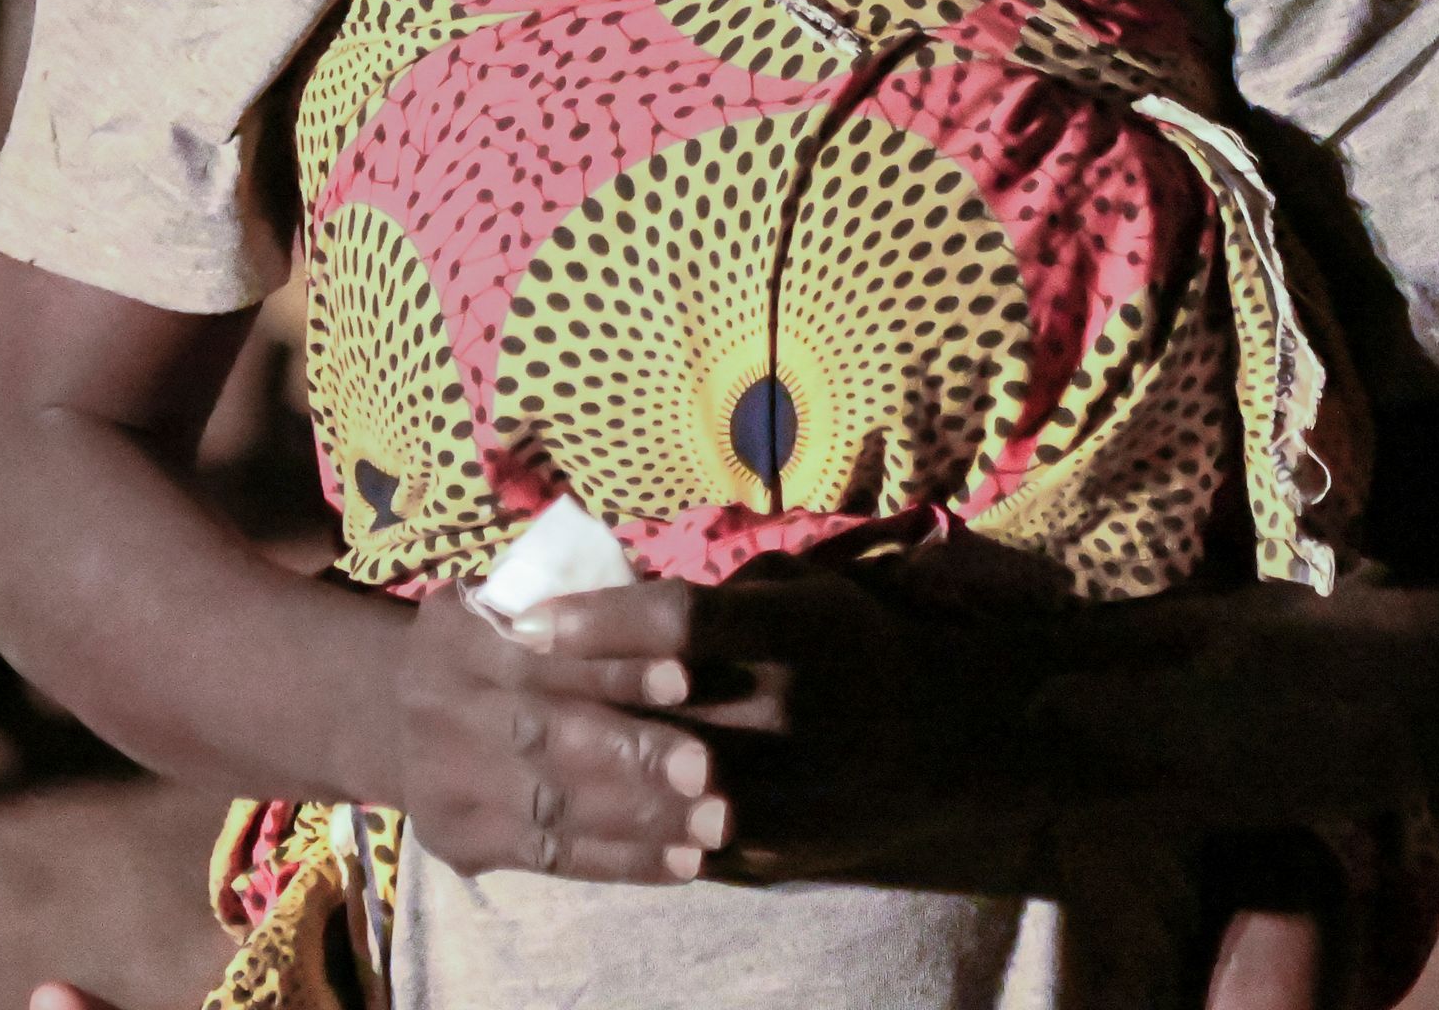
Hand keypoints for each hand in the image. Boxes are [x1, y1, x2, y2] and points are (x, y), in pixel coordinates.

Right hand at [385, 580, 722, 882]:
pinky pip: (549, 856)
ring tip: (713, 824)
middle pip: (542, 735)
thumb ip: (575, 599)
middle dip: (630, 755)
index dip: (611, 667)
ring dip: (641, 819)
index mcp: (457, 630)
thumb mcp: (514, 599)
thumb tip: (672, 607)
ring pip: (552, 805)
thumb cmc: (495, 641)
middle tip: (708, 771)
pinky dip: (622, 862)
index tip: (684, 680)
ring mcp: (441, 779)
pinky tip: (682, 864)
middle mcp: (438, 703)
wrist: (392, 711)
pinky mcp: (457, 838)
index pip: (541, 652)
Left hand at [540, 562, 1016, 879]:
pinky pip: (681, 837)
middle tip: (500, 681)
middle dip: (569, 694)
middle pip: (655, 709)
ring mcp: (786, 791)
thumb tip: (616, 586)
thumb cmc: (851, 645)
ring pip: (658, 784)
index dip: (597, 619)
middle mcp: (791, 712)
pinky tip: (576, 800)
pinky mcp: (777, 851)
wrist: (938, 742)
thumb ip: (718, 592)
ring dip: (585, 765)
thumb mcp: (803, 591)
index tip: (530, 619)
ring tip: (522, 746)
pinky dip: (628, 820)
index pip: (680, 621)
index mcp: (796, 635)